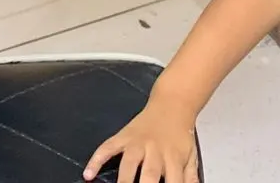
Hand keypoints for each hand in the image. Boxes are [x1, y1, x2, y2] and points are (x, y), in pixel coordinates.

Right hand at [84, 102, 199, 182]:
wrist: (173, 104)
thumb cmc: (180, 134)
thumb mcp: (191, 155)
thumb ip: (190, 177)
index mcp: (173, 158)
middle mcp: (155, 150)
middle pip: (150, 174)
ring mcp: (137, 142)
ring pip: (128, 162)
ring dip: (124, 179)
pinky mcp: (123, 136)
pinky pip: (107, 147)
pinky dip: (96, 159)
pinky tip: (88, 175)